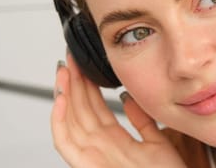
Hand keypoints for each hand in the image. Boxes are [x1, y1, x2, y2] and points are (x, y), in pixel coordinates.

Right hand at [51, 53, 185, 167]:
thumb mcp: (157, 142)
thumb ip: (142, 120)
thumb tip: (127, 96)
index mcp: (116, 143)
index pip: (95, 109)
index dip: (87, 86)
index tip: (84, 64)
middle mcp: (101, 150)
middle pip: (79, 112)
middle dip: (72, 84)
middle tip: (69, 59)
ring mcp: (92, 159)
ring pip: (70, 122)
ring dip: (63, 95)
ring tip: (63, 71)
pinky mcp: (87, 167)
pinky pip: (65, 145)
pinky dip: (58, 122)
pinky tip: (60, 99)